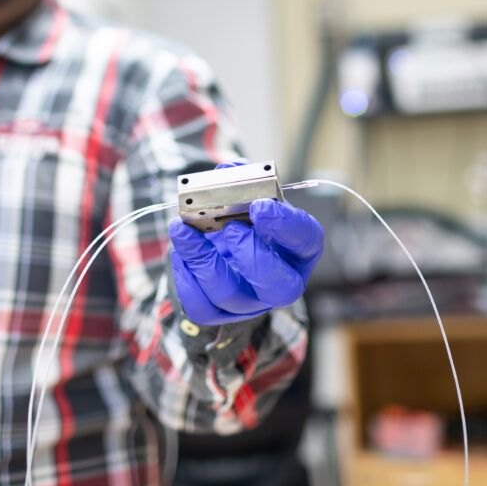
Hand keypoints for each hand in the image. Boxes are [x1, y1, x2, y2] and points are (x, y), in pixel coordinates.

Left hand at [169, 193, 324, 326]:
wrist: (225, 247)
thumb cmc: (245, 218)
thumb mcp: (251, 196)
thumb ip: (242, 181)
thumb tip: (227, 172)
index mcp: (299, 248)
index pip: (305, 240)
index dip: (285, 225)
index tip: (260, 205)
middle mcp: (281, 281)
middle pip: (278, 287)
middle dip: (252, 256)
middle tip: (230, 228)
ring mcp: (251, 301)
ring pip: (230, 295)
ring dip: (203, 260)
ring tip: (182, 230)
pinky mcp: (220, 313)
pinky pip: (201, 306)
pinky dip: (185, 277)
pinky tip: (181, 252)